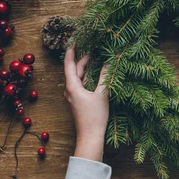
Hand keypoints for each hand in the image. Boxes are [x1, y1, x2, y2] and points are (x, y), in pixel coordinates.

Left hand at [64, 47, 109, 161]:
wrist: (90, 136)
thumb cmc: (95, 116)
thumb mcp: (102, 94)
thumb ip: (105, 77)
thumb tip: (109, 62)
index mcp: (72, 87)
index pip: (69, 64)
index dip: (71, 52)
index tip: (74, 42)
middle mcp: (70, 90)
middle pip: (74, 70)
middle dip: (82, 59)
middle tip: (91, 48)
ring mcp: (73, 96)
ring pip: (78, 78)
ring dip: (85, 68)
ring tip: (94, 58)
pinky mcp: (78, 101)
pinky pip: (81, 84)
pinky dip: (87, 77)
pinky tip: (95, 75)